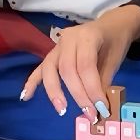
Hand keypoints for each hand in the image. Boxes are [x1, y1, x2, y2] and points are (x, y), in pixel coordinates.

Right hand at [19, 5, 139, 115]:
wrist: (111, 24)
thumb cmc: (114, 42)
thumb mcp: (114, 60)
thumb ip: (104, 82)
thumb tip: (98, 108)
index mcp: (88, 36)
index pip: (85, 65)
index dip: (92, 89)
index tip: (101, 108)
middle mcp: (69, 39)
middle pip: (67, 69)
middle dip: (77, 94)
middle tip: (89, 114)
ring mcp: (57, 45)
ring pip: (51, 69)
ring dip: (54, 92)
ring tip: (61, 109)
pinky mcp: (53, 53)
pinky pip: (40, 68)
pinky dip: (32, 82)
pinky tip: (25, 97)